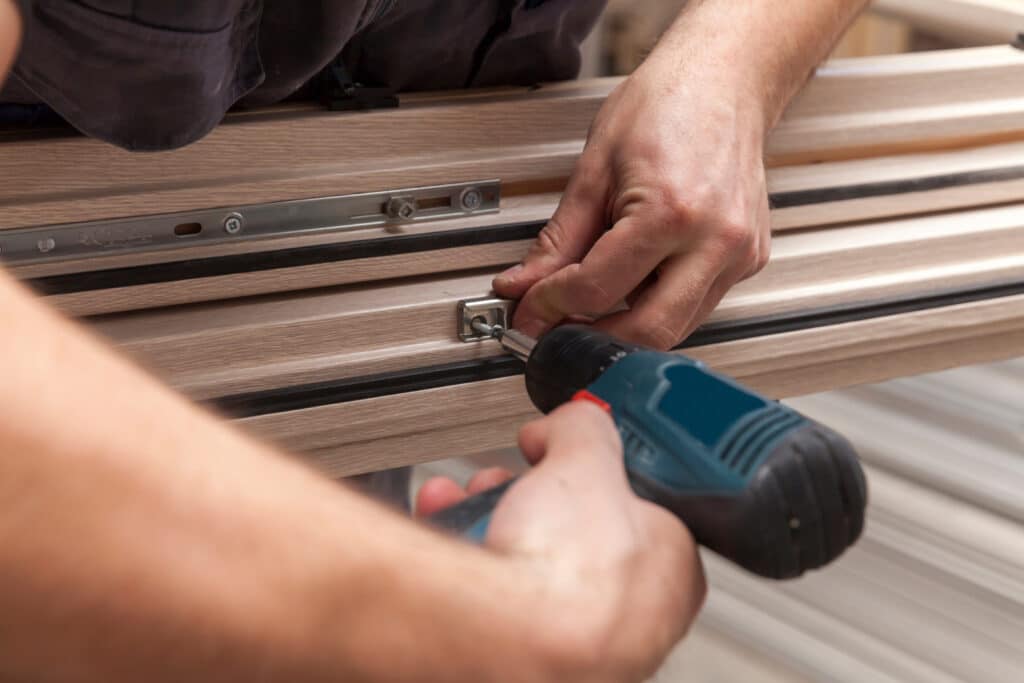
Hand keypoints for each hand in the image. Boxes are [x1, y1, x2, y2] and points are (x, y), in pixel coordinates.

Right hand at [417, 402, 705, 682]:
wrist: (496, 639)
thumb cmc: (564, 575)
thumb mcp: (586, 457)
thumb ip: (585, 428)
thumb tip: (574, 421)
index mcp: (671, 576)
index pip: (641, 510)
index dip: (597, 472)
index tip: (567, 456)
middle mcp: (630, 621)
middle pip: (573, 532)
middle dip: (528, 492)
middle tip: (509, 477)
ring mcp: (576, 644)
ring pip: (529, 560)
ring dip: (490, 517)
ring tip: (466, 499)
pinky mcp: (525, 655)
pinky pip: (495, 592)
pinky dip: (468, 555)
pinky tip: (449, 527)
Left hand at [494, 56, 770, 348]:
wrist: (724, 79)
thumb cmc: (668, 104)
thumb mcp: (595, 168)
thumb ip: (557, 240)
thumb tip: (524, 285)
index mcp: (672, 213)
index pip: (598, 289)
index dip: (552, 308)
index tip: (530, 312)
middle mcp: (716, 240)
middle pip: (647, 331)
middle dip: (594, 339)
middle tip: (557, 329)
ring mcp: (741, 254)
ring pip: (676, 328)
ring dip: (627, 326)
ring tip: (593, 300)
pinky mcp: (750, 259)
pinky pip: (697, 305)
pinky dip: (658, 305)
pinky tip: (638, 279)